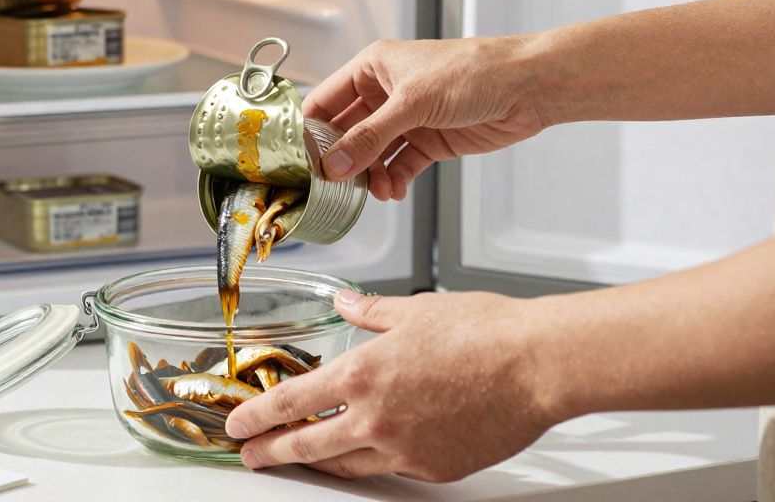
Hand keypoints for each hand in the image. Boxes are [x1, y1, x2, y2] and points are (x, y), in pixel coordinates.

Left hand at [224, 291, 560, 481]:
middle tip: (252, 455)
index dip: (256, 417)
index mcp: (362, 374)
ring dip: (317, 462)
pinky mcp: (433, 468)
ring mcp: (403, 449)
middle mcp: (375, 418)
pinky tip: (367, 453)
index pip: (291, 403)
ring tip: (298, 459)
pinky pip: (391, 468)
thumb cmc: (484, 332)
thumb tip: (346, 305)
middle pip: (307, 445)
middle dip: (272, 452)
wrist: (537, 366)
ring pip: (346, 465)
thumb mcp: (415, 310)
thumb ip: (369, 313)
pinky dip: (373, 460)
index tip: (236, 424)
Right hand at [303, 37, 547, 200]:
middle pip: (346, 133)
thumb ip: (370, 137)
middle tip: (331, 186)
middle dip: (340, 160)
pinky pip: (398, 165)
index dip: (309, 131)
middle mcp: (384, 93)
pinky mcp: (428, 141)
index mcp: (371, 68)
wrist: (526, 88)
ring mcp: (406, 119)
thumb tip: (334, 164)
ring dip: (369, 175)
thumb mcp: (413, 103)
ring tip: (375, 191)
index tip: (299, 161)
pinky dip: (393, 180)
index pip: (325, 101)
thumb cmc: (473, 72)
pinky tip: (394, 191)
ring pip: (372, 154)